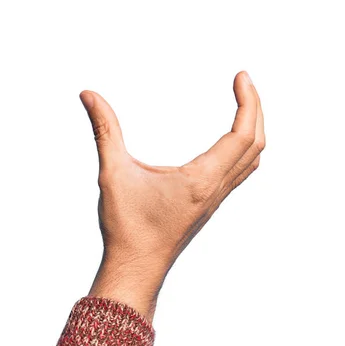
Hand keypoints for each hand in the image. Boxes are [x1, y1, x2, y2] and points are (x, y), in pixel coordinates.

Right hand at [81, 71, 264, 320]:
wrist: (137, 269)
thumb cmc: (127, 228)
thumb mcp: (113, 174)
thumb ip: (104, 131)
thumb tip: (88, 94)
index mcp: (202, 179)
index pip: (242, 134)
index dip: (248, 101)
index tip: (242, 76)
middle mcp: (216, 188)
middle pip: (255, 144)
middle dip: (256, 109)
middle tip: (245, 82)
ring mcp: (216, 198)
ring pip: (251, 160)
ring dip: (254, 129)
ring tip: (246, 104)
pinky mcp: (210, 203)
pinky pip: (240, 172)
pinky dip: (244, 148)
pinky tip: (231, 140)